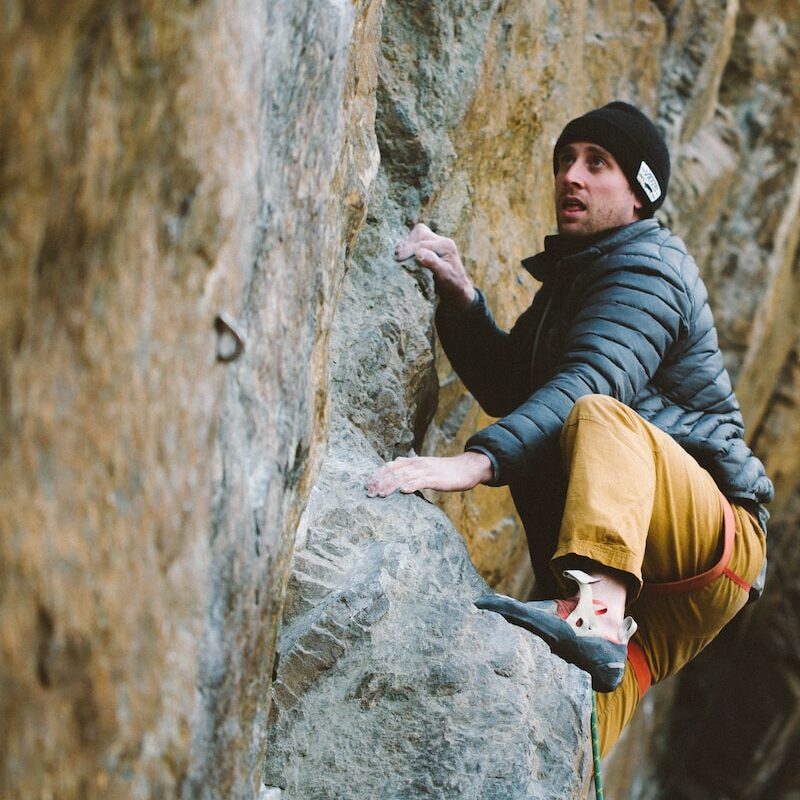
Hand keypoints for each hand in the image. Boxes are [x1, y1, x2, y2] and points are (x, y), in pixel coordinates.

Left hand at [366, 451, 492, 496]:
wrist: (467, 467)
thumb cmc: (445, 470)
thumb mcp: (425, 467)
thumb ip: (411, 468)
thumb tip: (396, 469)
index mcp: (413, 461)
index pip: (390, 465)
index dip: (377, 474)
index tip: (367, 485)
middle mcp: (418, 464)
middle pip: (394, 470)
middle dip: (380, 481)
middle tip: (369, 493)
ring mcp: (427, 470)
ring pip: (405, 475)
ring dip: (391, 485)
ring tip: (381, 494)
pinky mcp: (437, 478)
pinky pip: (422, 481)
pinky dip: (412, 485)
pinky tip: (404, 491)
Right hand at [395, 223, 474, 310]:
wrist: (457, 289)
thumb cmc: (452, 284)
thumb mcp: (444, 276)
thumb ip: (433, 262)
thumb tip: (418, 252)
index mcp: (446, 245)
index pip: (422, 243)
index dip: (408, 250)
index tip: (397, 259)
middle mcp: (442, 240)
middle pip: (420, 233)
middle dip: (407, 244)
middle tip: (396, 257)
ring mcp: (436, 242)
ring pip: (418, 234)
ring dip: (407, 243)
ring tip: (398, 254)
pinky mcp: (431, 246)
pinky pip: (417, 239)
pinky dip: (408, 245)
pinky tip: (403, 255)